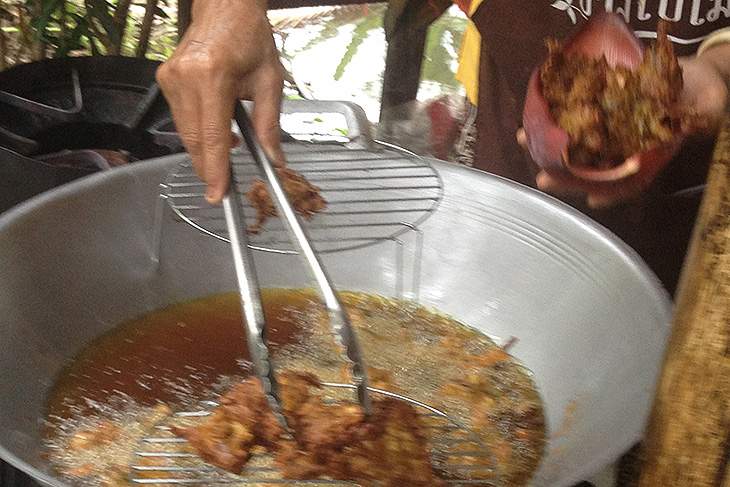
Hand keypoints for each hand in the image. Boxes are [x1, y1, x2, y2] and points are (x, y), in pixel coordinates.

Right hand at [156, 0, 285, 204]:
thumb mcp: (270, 81)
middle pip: (195, 140)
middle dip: (208, 167)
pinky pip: (180, 119)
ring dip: (205, 150)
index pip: (214, 136)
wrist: (225, 7)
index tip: (218, 192)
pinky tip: (217, 128)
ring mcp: (171, 78)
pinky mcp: (165, 80)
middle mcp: (186, 78)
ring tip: (229, 150)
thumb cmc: (249, 37)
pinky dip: (198, 132)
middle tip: (222, 187)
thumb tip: (275, 158)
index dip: (216, 169)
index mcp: (213, 76)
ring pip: (185, 133)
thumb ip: (271, 125)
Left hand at [518, 50, 729, 208]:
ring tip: (525, 139)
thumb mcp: (709, 107)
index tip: (592, 200)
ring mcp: (611, 131)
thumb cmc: (706, 97)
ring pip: (577, 145)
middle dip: (566, 175)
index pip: (629, 180)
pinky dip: (555, 118)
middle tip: (542, 179)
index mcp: (649, 155)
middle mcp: (625, 147)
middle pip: (592, 168)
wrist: (696, 78)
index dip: (612, 192)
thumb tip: (691, 126)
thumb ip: (699, 119)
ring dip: (550, 144)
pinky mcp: (601, 110)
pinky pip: (575, 119)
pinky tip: (534, 116)